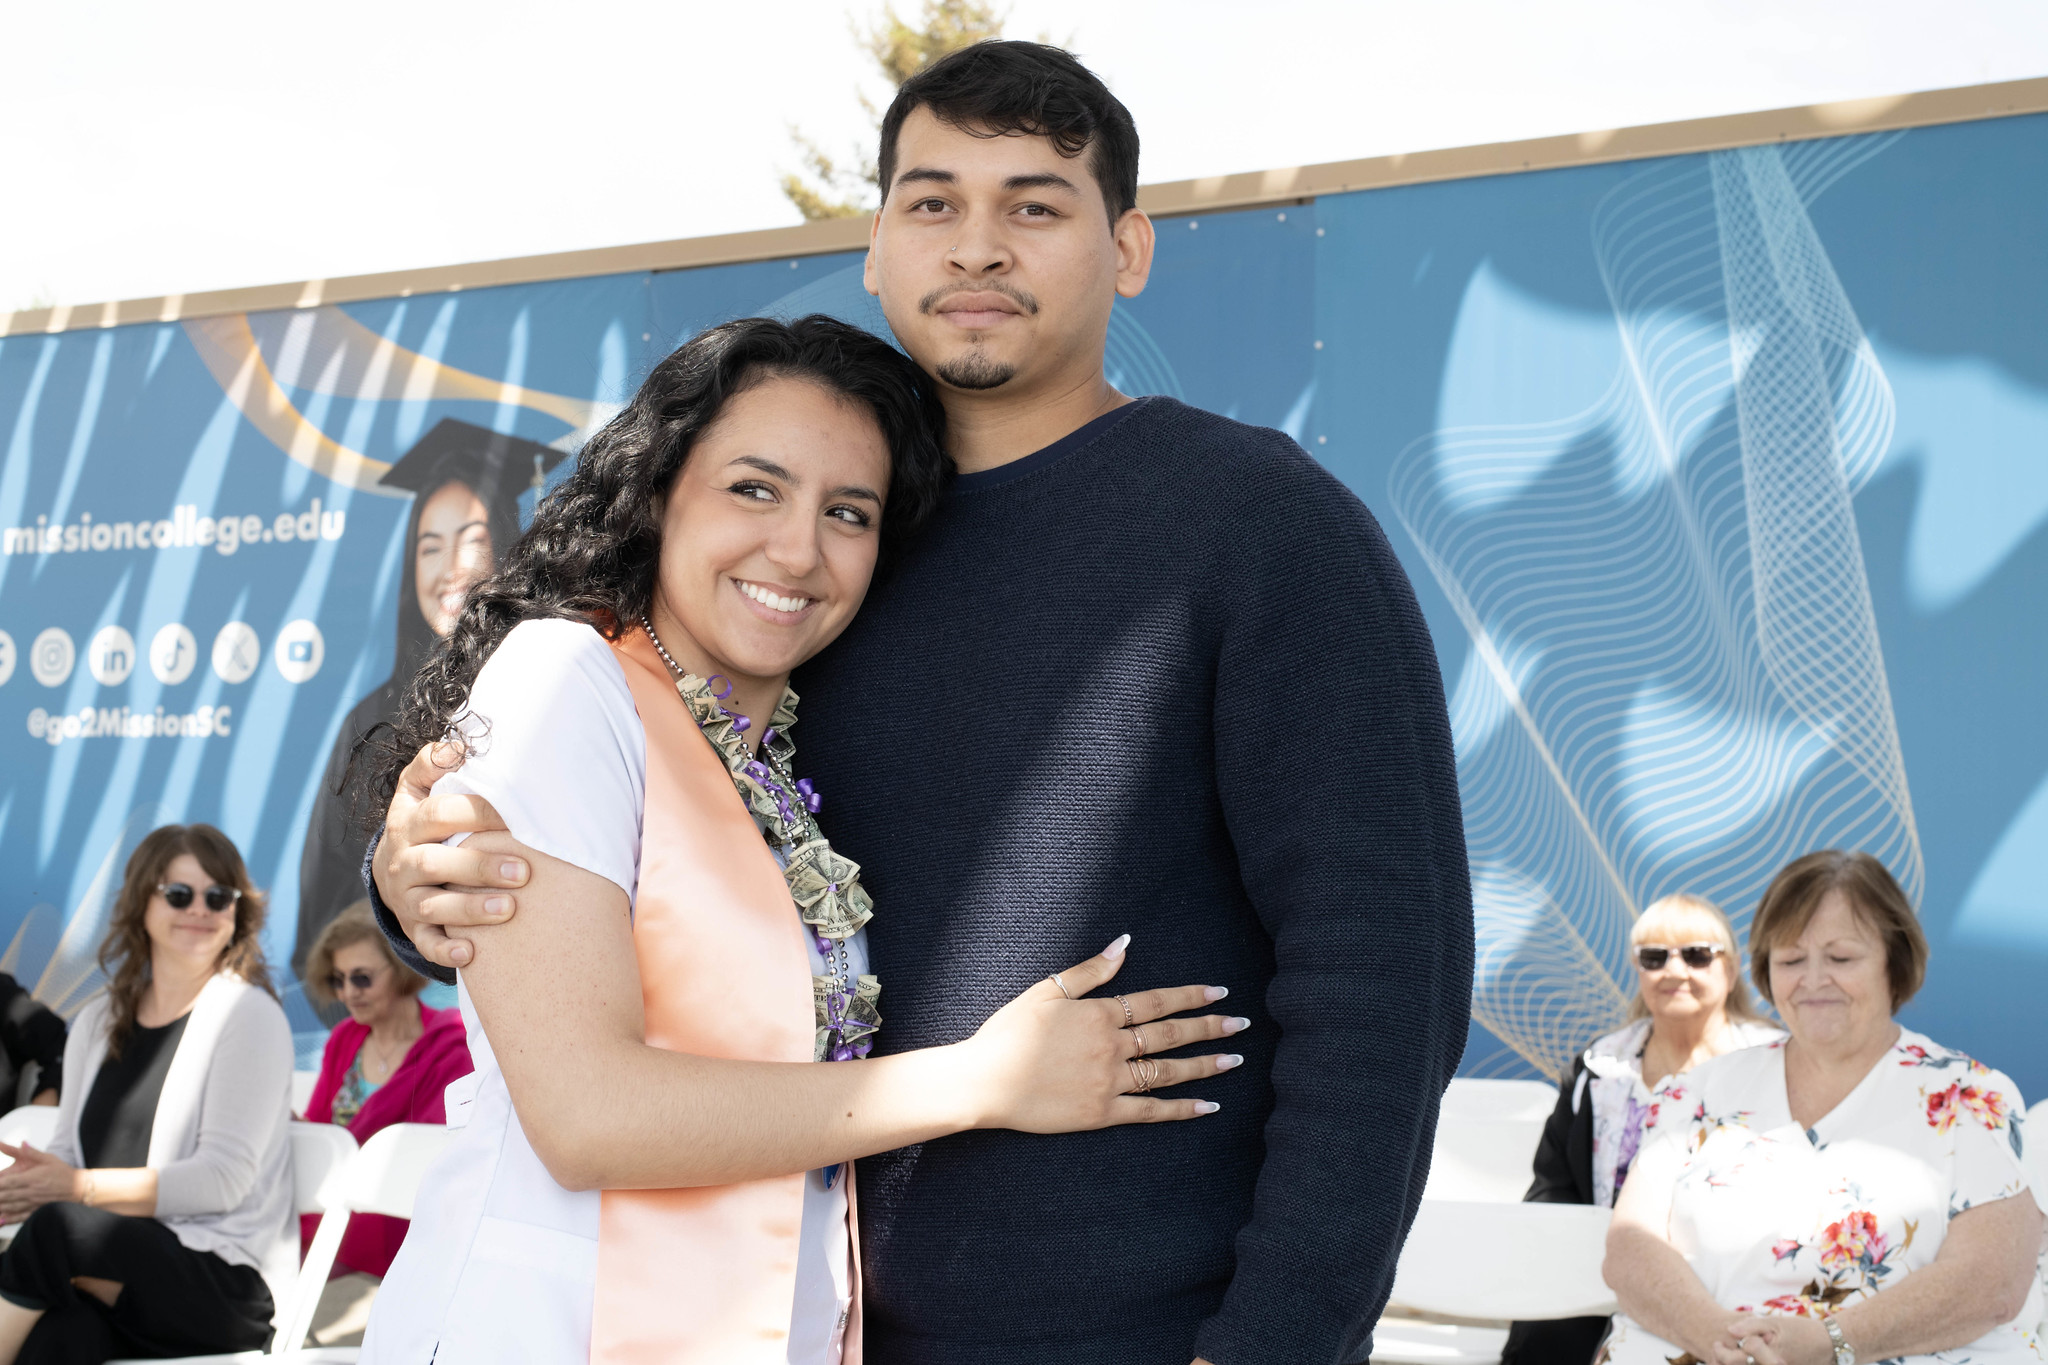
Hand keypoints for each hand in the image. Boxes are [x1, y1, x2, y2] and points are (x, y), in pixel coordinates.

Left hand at [0, 1142, 82, 1222]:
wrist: (78, 1187)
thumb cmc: (62, 1171)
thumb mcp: (49, 1158)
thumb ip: (32, 1152)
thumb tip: (22, 1143)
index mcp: (32, 1178)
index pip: (10, 1182)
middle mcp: (31, 1192)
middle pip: (6, 1196)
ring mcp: (33, 1204)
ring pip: (10, 1207)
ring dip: (0, 1207)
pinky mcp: (36, 1211)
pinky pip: (19, 1217)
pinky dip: (9, 1220)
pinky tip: (1, 1221)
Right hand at [373, 742, 525, 969]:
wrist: (392, 873)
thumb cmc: (423, 824)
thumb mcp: (417, 791)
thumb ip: (433, 763)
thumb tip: (457, 744)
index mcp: (408, 823)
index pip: (437, 814)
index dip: (474, 813)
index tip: (514, 815)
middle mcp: (402, 861)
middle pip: (434, 864)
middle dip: (479, 867)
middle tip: (524, 872)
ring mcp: (406, 899)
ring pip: (432, 907)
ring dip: (471, 910)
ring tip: (510, 909)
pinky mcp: (413, 929)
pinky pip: (425, 944)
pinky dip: (446, 952)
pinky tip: (472, 954)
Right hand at [957, 936, 1247, 1131]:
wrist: (984, 1082)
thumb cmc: (1008, 1033)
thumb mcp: (1046, 991)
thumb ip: (1090, 970)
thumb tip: (1124, 943)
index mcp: (1099, 1014)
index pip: (1156, 1002)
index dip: (1190, 997)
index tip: (1220, 993)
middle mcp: (1111, 1046)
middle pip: (1170, 1035)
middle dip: (1209, 1028)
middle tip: (1241, 1024)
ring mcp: (1110, 1082)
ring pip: (1167, 1072)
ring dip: (1204, 1065)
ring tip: (1234, 1060)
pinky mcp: (1102, 1113)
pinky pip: (1150, 1111)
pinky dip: (1181, 1108)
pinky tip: (1208, 1106)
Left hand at [1722, 1315, 1828, 1364]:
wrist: (1828, 1345)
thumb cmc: (1802, 1331)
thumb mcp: (1776, 1323)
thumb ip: (1752, 1325)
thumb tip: (1729, 1330)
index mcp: (1771, 1356)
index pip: (1738, 1357)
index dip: (1724, 1350)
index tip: (1718, 1343)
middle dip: (1724, 1360)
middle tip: (1716, 1350)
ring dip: (1734, 1364)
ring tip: (1723, 1356)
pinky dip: (1749, 1364)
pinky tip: (1744, 1359)